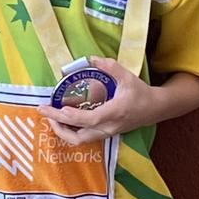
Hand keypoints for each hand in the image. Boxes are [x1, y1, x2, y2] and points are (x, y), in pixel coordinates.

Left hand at [41, 57, 159, 145]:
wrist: (155, 109)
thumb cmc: (141, 93)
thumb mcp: (128, 76)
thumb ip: (110, 66)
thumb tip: (91, 58)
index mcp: (115, 112)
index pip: (91, 119)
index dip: (73, 116)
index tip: (58, 109)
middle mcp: (108, 127)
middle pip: (79, 135)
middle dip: (58, 124)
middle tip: (43, 110)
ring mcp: (106, 133)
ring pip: (79, 140)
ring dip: (62, 130)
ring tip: (50, 116)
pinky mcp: (104, 134)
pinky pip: (83, 138)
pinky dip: (69, 131)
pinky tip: (61, 120)